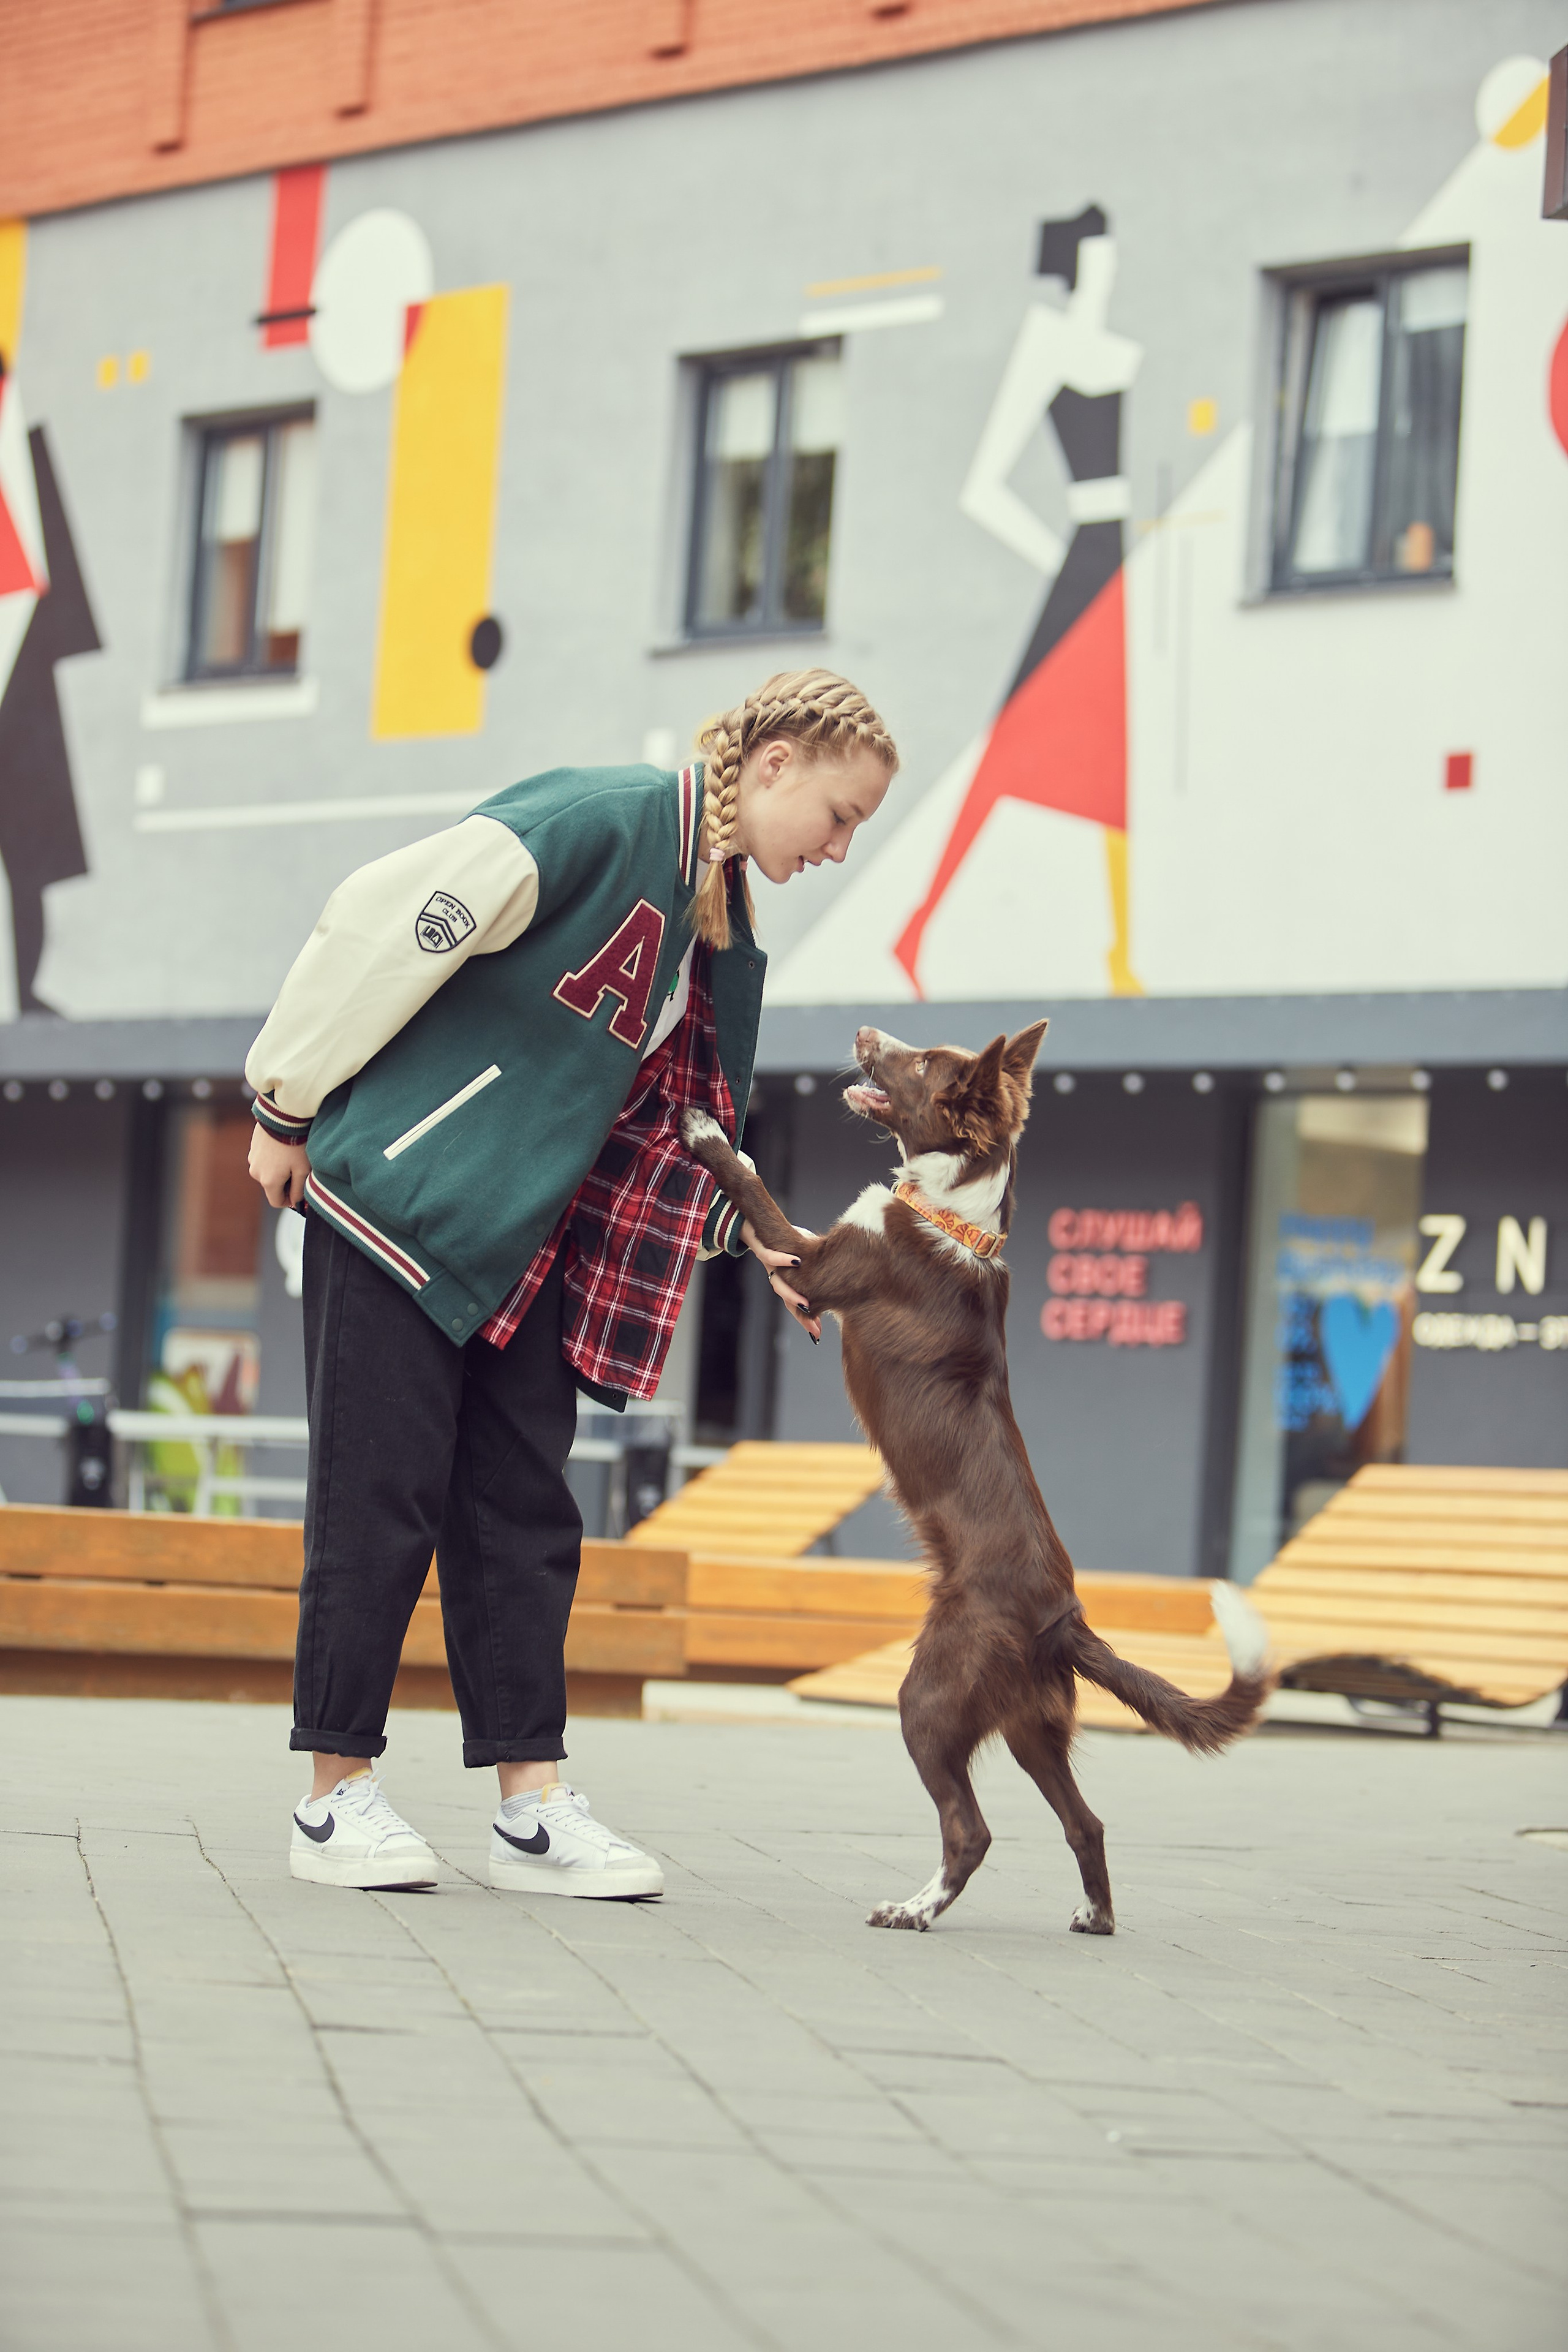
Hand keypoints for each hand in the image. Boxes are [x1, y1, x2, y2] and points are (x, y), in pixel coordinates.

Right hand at [248, 1126, 310, 1209]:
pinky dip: (273, 1159)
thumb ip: (299, 1189)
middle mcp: (256, 1173)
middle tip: (299, 1169)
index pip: (277, 1202)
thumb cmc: (296, 1144)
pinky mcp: (252, 1149)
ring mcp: (252, 1160)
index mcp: (268, 1181)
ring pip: (267, 1173)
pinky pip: (264, 1161)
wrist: (282, 1116)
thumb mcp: (303, 1169)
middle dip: (285, 1183)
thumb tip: (295, 1201)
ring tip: (291, 1156)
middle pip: (272, 1187)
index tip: (299, 1192)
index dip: (290, 1200)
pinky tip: (284, 1148)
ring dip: (278, 1170)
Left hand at [741, 1218, 821, 1342]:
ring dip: (792, 1295)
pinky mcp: (763, 1250)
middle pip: (788, 1301)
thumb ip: (816, 1266)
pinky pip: (772, 1257)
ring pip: (779, 1285)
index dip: (806, 1320)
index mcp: (787, 1282)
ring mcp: (769, 1266)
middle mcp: (778, 1277)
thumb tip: (839, 1277)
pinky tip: (797, 1261)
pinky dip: (784, 1260)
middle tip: (814, 1329)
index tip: (817, 1335)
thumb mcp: (805, 1254)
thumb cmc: (784, 1240)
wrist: (754, 1226)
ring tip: (806, 1304)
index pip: (797, 1304)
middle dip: (802, 1316)